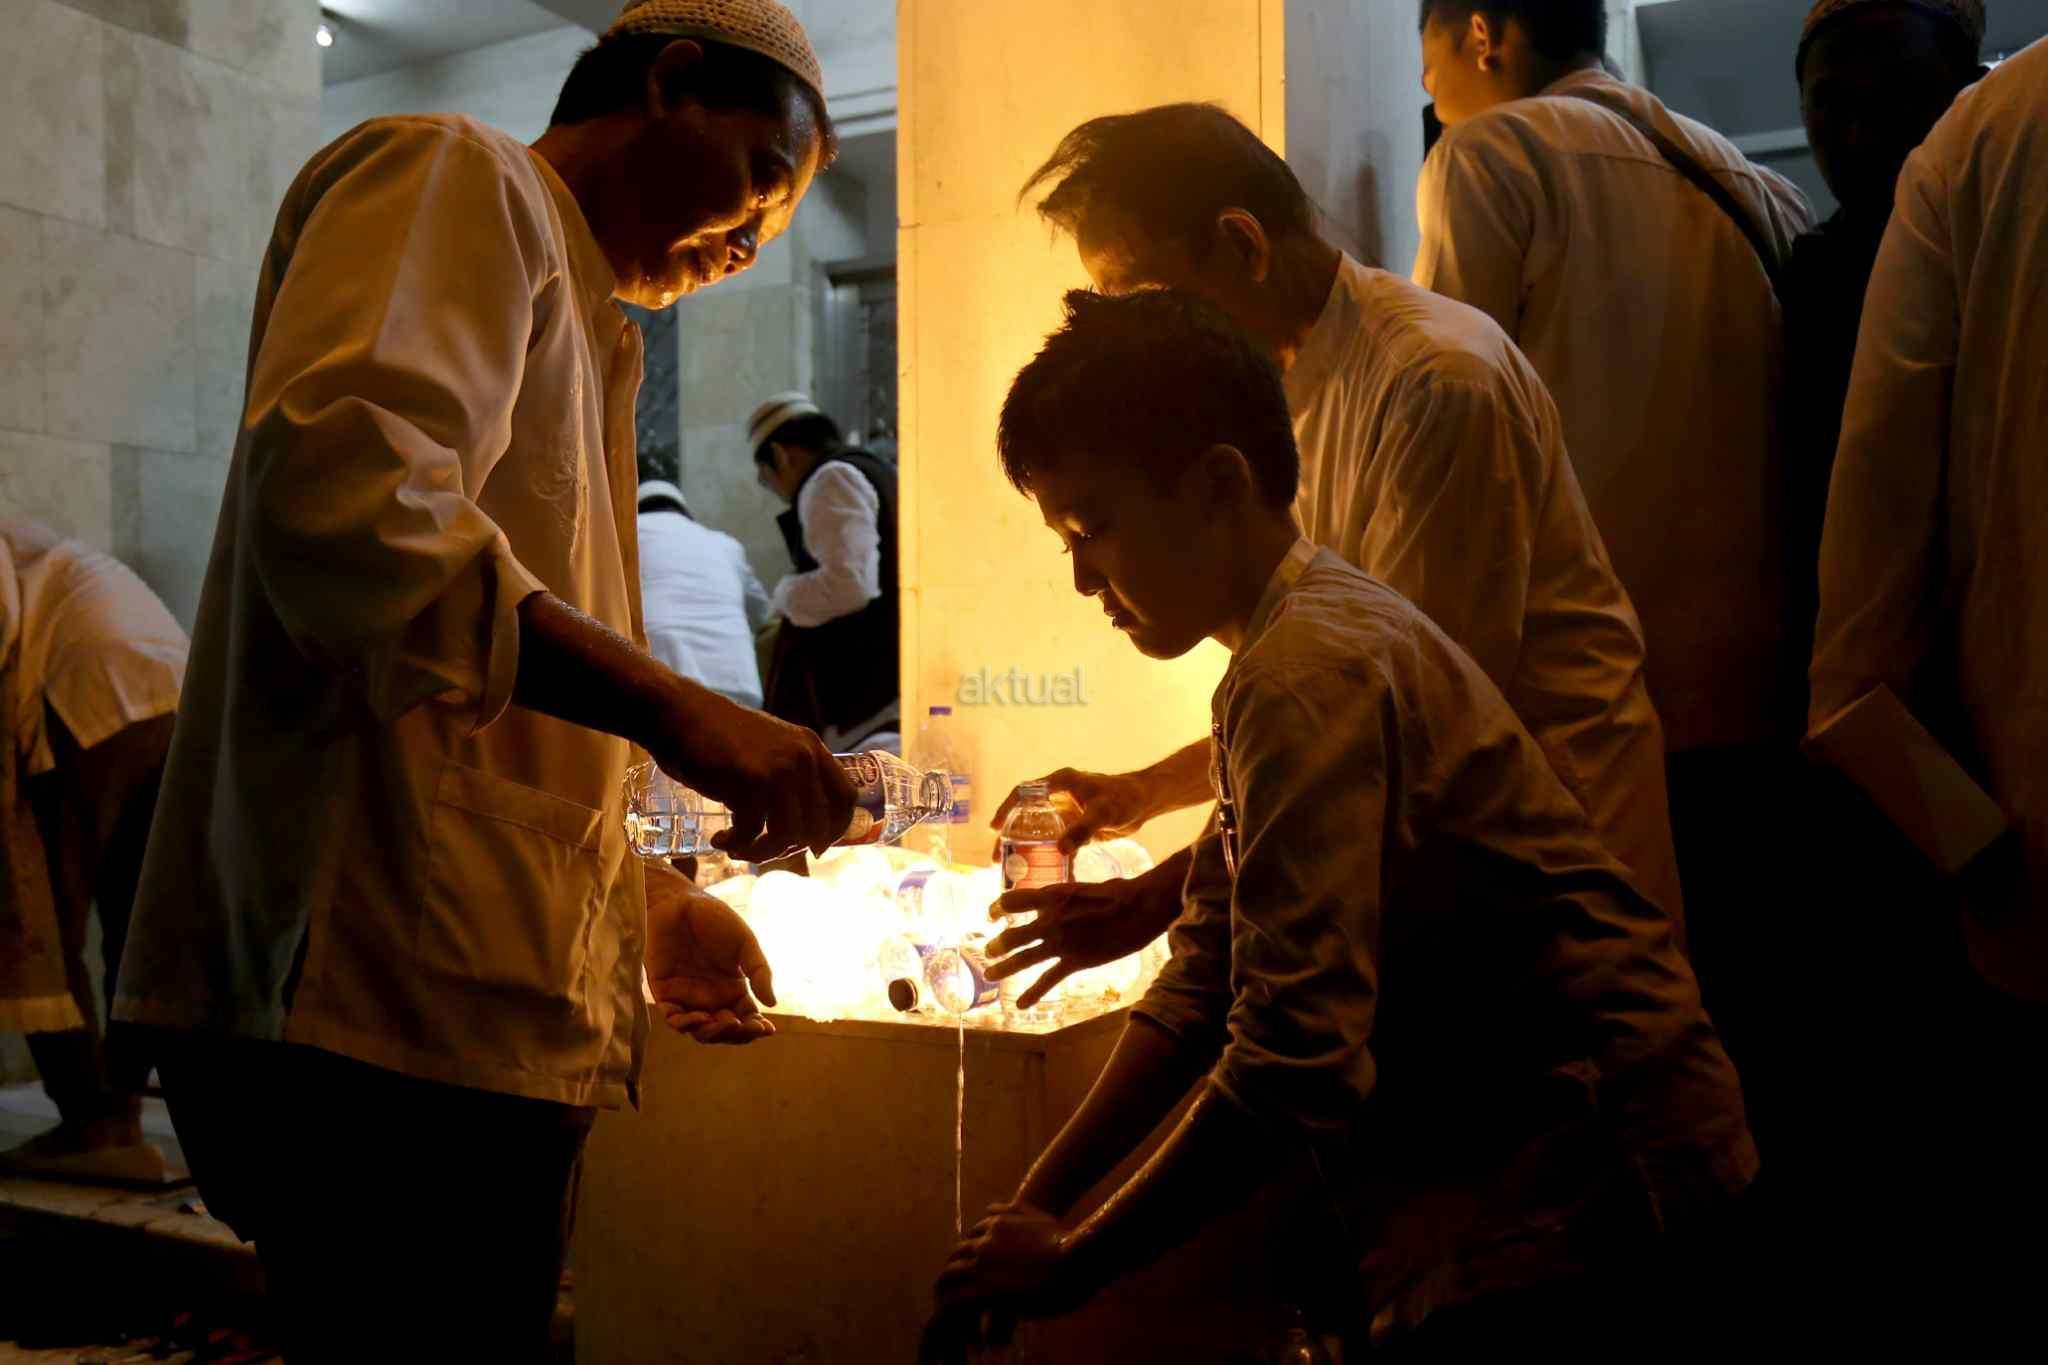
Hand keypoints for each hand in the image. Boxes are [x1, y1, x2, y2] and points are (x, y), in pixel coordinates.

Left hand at [645, 865, 777, 1043]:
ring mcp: (687, 997)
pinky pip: (673, 1017)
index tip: (767, 1029)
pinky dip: (684, 1024)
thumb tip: (772, 1003)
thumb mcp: (744, 943)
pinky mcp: (664, 992)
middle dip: (735, 1034)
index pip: (746, 1018)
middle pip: (724, 1030)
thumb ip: (759, 971)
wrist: (679, 902)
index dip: (756, 1028)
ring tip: (724, 1023)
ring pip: (699, 1030)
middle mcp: (711, 998)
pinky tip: (698, 1018)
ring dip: (712, 1033)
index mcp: (732, 989)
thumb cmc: (714, 919)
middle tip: (743, 1026)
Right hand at [646, 680, 854, 862]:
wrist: (679, 714)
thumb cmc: (719, 735)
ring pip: (787, 835)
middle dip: (792, 848)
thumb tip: (804, 822)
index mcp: (812, 747)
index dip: (835, 829)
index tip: (816, 846)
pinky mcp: (748, 785)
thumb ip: (791, 772)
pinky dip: (736, 844)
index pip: (845, 798)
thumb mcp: (770, 747)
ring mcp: (777, 772)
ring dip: (763, 853)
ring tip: (740, 850)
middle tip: (766, 852)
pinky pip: (752, 834)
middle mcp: (802, 759)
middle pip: (817, 825)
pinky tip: (721, 840)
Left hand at [934, 1202, 1080, 1316]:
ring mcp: (982, 1265)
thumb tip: (991, 1208)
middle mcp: (983, 1241)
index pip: (971, 1238)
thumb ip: (1014, 1211)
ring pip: (950, 1277)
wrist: (1077, 1259)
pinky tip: (970, 1323)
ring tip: (960, 1311)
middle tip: (963, 1293)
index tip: (977, 1270)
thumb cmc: (1066, 1241)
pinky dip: (957, 1312)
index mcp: (995, 1224)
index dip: (972, 1255)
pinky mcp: (986, 1290)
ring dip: (951, 1293)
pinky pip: (958, 1303)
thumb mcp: (1037, 1216)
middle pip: (956, 1257)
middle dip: (957, 1274)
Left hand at [984, 863, 1183, 1007]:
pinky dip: (1032, 994)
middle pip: (1012, 936)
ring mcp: (1061, 943)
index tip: (992, 913)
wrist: (1139, 908)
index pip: (1010, 901)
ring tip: (989, 975)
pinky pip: (1048, 980)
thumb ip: (1057, 899)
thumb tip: (1045, 906)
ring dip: (1003, 968)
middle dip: (997, 946)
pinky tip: (1020, 1004)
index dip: (997, 908)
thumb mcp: (1079, 888)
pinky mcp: (1076, 961)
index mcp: (1050, 896)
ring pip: (1023, 959)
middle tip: (988, 951)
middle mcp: (1050, 920)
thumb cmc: (1115, 893)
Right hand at [989, 767, 1158, 857]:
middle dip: (1010, 837)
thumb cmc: (1124, 798)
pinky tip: (1045, 877)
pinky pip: (1057, 843)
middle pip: (1025, 816)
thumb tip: (1059, 850)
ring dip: (1027, 850)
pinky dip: (1051, 858)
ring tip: (1013, 871)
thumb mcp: (1103, 812)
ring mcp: (1065, 814)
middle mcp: (1057, 797)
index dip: (1006, 809)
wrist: (1145, 802)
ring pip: (1039, 832)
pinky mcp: (1076, 828)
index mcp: (1059, 784)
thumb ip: (1082, 830)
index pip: (1023, 793)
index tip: (994, 828)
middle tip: (998, 859)